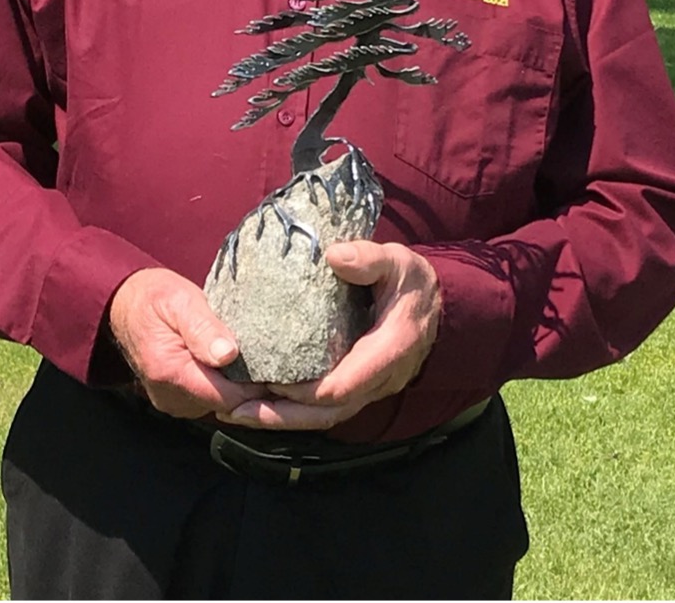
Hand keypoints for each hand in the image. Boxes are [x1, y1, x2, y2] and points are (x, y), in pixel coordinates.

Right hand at [108, 267, 267, 418]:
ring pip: (219, 404)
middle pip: (226, 404)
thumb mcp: (181, 301)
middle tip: (272, 359)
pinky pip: (208, 399)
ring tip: (255, 359)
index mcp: (170, 373)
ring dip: (237, 386)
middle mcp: (170, 396)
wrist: (125, 304)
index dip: (256, 385)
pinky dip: (224, 384)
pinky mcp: (175, 398)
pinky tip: (235, 363)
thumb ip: (203, 328)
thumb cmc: (155, 297)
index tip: (277, 364)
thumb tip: (228, 354)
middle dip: (251, 387)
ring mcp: (172, 401)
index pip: (227, 397)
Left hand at [218, 240, 440, 431]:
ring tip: (238, 414)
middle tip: (237, 410)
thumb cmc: (412, 282)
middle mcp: (380, 379)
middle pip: (327, 412)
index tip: (268, 380)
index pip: (344, 384)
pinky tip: (263, 403)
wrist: (438, 307)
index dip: (305, 390)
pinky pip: (326, 409)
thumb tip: (333, 255)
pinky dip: (295, 411)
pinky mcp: (360, 387)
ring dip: (282, 419)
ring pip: (325, 417)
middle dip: (281, 415)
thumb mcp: (397, 262)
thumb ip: (369, 259)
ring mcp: (371, 388)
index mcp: (389, 350)